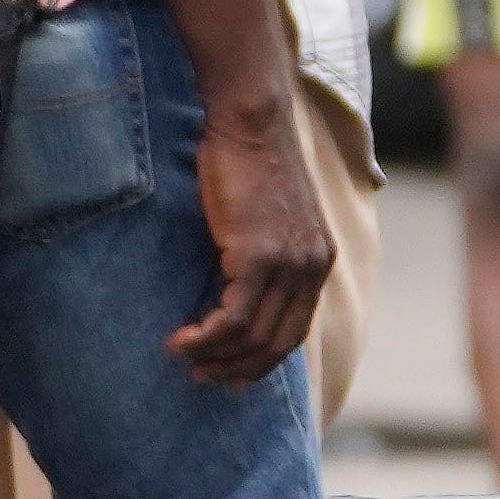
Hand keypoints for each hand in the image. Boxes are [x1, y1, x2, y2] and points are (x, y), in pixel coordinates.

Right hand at [170, 87, 330, 384]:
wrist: (250, 120)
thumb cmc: (247, 159)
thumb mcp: (266, 216)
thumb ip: (262, 253)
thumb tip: (231, 288)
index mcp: (319, 261)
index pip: (295, 330)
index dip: (262, 360)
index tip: (231, 375)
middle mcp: (312, 267)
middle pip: (278, 344)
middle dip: (238, 369)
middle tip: (202, 378)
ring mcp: (289, 264)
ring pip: (253, 338)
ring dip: (214, 357)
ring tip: (183, 358)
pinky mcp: (259, 256)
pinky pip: (233, 319)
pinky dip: (205, 338)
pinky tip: (180, 340)